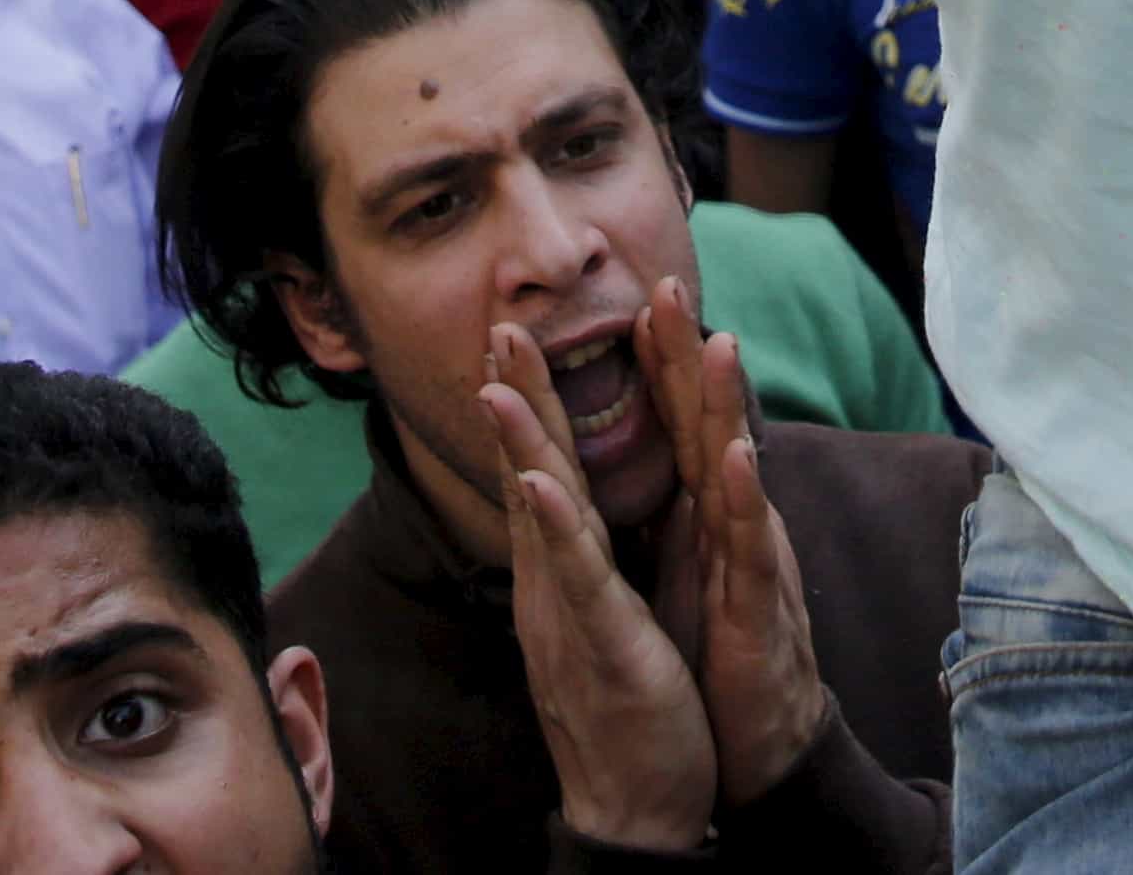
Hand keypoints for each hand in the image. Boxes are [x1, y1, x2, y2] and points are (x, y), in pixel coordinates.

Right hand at [480, 319, 714, 848]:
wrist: (636, 806)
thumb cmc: (627, 707)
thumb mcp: (602, 614)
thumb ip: (582, 559)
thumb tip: (565, 510)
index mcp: (566, 568)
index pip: (544, 469)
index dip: (529, 403)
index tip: (512, 338)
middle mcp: (555, 582)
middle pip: (533, 473)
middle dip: (516, 398)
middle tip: (497, 326)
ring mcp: (571, 612)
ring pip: (545, 514)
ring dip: (523, 445)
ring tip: (497, 382)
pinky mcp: (602, 644)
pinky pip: (578, 579)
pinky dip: (554, 527)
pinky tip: (538, 483)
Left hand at [629, 284, 829, 805]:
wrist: (758, 753)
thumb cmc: (719, 660)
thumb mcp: (685, 574)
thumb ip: (675, 513)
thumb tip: (655, 464)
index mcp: (698, 517)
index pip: (673, 425)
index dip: (656, 362)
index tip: (629, 297)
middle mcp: (727, 527)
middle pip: (706, 424)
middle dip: (689, 355)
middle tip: (669, 283)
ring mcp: (749, 565)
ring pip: (736, 471)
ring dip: (725, 406)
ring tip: (717, 340)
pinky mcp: (759, 613)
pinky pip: (752, 552)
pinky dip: (743, 501)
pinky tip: (735, 457)